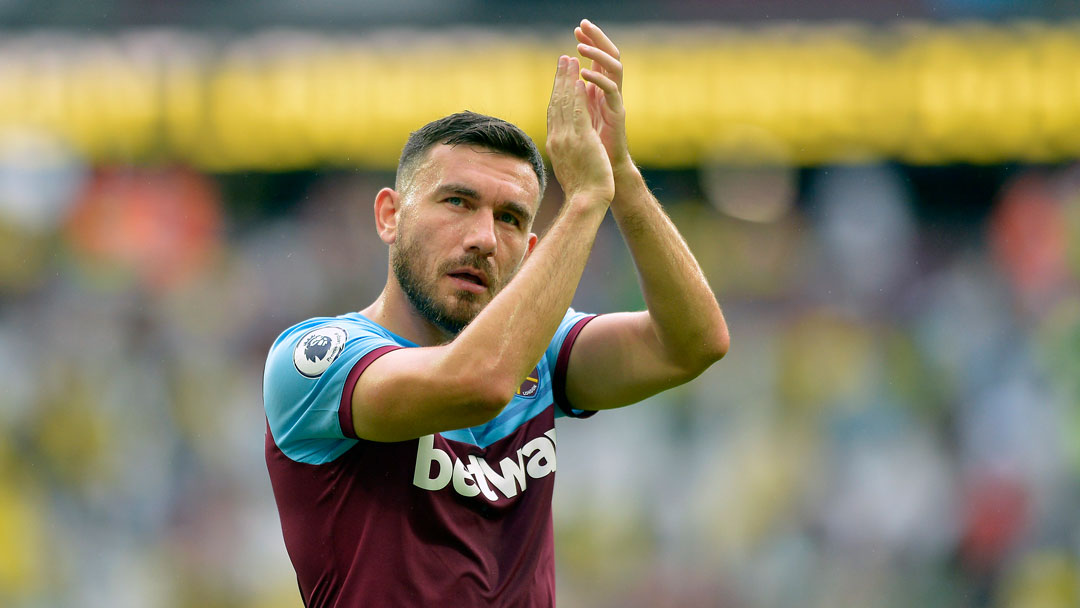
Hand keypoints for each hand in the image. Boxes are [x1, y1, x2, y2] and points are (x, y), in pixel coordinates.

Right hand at [546, 54, 614, 206]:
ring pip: (565, 103)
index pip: (554, 112)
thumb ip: (566, 150)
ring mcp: (567, 138)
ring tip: (570, 60)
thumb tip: (563, 145)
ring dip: (567, 79)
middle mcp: (557, 138)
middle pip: (556, 103)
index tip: (560, 77)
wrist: (587, 201)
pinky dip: (576, 94)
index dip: (556, 92)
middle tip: (563, 59)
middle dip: (560, 79)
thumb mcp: (570, 166)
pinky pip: (577, 111)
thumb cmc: (582, 189)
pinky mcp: (581, 140)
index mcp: (555, 144)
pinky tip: (579, 80)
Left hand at [575, 19, 629, 174]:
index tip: (577, 29)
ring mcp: (615, 102)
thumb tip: (566, 83)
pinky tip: (584, 73)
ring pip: (612, 69)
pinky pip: (610, 91)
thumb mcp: (579, 117)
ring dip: (596, 55)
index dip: (589, 43)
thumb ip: (576, 100)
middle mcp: (610, 93)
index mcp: (599, 91)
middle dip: (597, 39)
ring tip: (580, 47)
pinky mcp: (618, 114)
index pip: (596, 59)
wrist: (606, 172)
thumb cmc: (592, 147)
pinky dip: (598, 80)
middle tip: (584, 24)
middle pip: (608, 57)